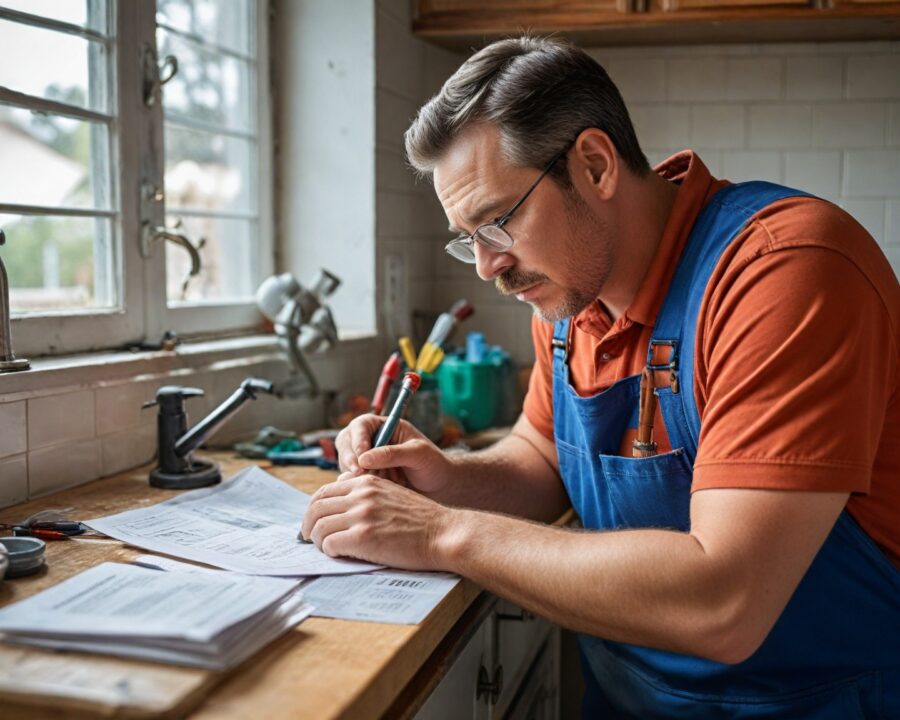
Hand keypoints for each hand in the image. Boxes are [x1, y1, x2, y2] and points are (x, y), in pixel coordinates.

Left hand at [300, 474, 456, 569]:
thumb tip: (339, 505)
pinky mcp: (362, 537)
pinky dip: (330, 553)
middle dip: (308, 526)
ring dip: (318, 542)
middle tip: (310, 538)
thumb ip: (366, 495)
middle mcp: (360, 495)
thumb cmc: (421, 520)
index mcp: (366, 482)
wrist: (443, 533)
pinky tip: (341, 555)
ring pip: (318, 528)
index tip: (314, 522)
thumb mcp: (391, 494)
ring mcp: (361, 515)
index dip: (313, 509)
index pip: (324, 492)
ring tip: (327, 549)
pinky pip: (329, 545)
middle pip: (315, 508)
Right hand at [335, 414, 453, 494]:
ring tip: (381, 482)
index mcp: (385, 426)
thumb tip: (363, 459)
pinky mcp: (367, 477)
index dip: (357, 439)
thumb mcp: (418, 454)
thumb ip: (392, 454)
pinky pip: (353, 481)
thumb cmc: (434, 464)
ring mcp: (368, 460)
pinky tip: (377, 491)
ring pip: (347, 463)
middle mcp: (372, 440)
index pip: (361, 425)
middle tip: (358, 474)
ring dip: (357, 474)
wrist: (440, 487)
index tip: (361, 458)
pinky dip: (360, 486)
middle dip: (350, 458)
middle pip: (346, 442)